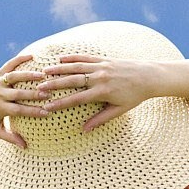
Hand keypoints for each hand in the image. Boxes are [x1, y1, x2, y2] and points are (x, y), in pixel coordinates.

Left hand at [0, 53, 50, 147]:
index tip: (47, 113)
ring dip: (29, 75)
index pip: (19, 111)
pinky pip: (8, 65)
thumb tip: (25, 146)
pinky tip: (32, 56)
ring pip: (14, 77)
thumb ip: (10, 138)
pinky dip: (19, 59)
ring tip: (43, 75)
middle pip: (19, 94)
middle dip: (34, 94)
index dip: (33, 112)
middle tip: (49, 94)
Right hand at [34, 55, 158, 132]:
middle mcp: (100, 77)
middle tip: (39, 88)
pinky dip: (73, 58)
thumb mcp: (119, 110)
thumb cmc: (135, 96)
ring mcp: (101, 66)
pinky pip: (85, 58)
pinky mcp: (104, 59)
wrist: (149, 77)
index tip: (47, 107)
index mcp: (103, 92)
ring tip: (45, 71)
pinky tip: (61, 59)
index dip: (61, 103)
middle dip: (54, 85)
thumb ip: (100, 119)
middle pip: (72, 81)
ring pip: (76, 67)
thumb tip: (84, 130)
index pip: (77, 99)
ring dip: (59, 69)